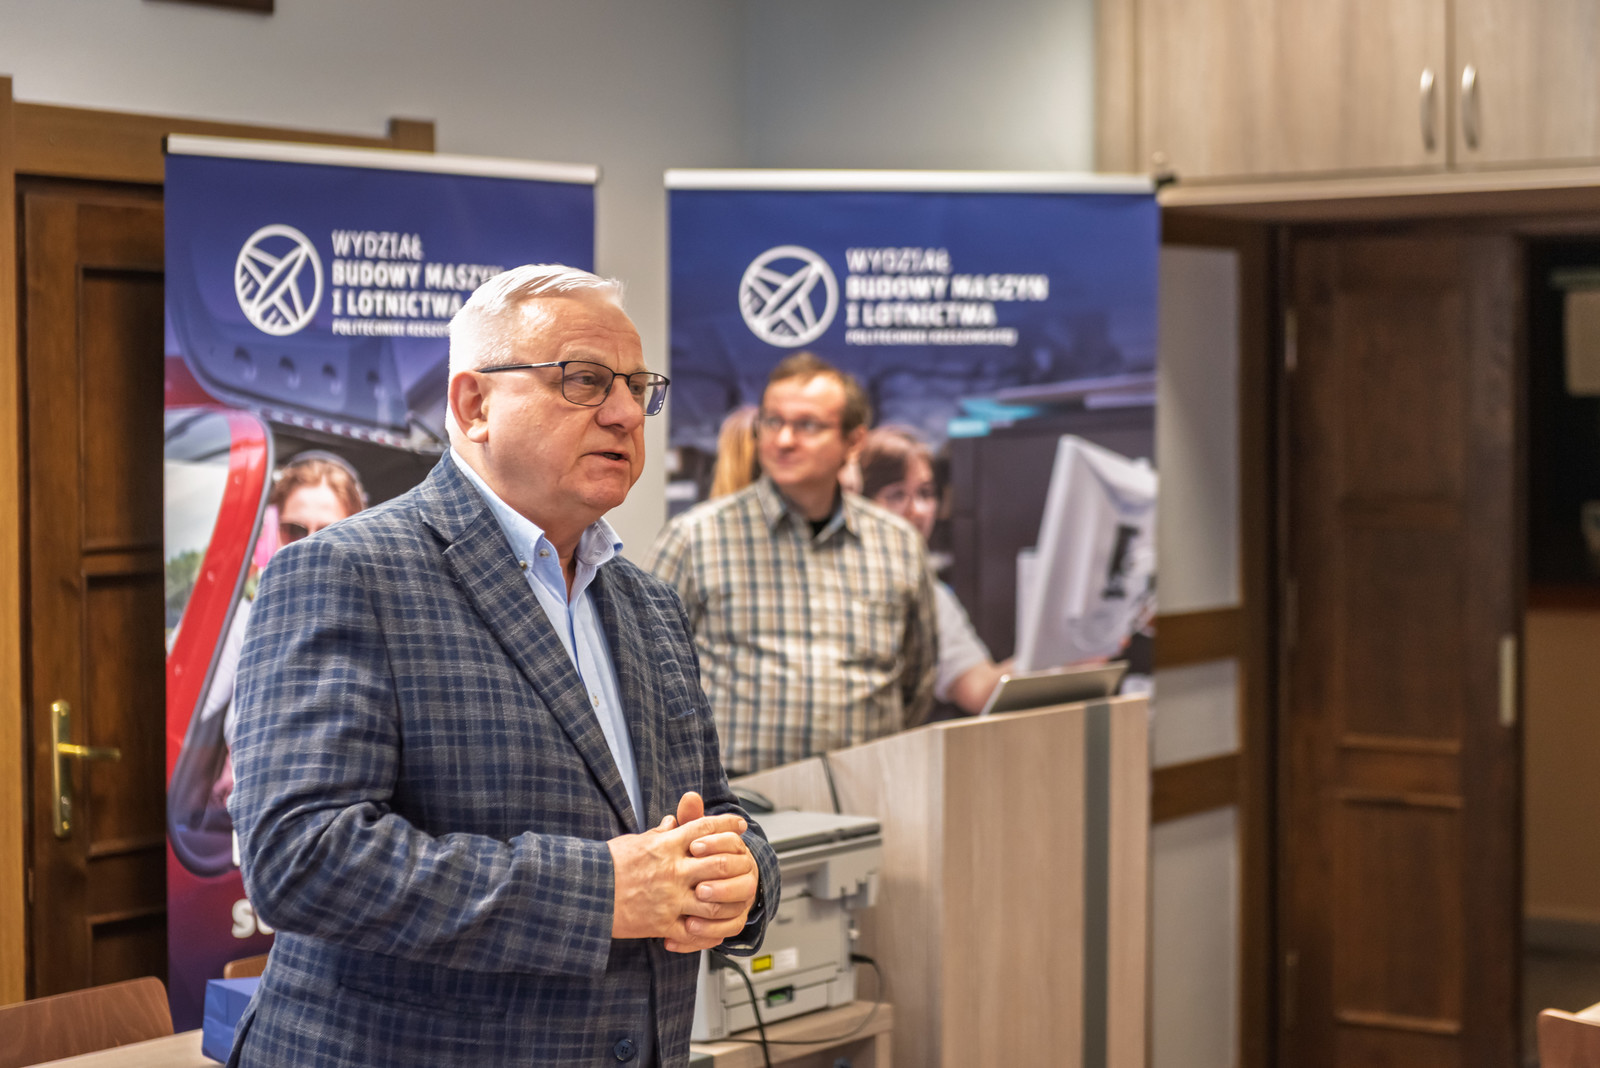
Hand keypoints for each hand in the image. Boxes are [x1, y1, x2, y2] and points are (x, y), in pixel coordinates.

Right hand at [608, 796, 752, 948]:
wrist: (585, 893)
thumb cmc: (607, 865)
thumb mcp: (636, 841)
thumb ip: (660, 833)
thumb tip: (674, 822)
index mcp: (666, 845)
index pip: (705, 828)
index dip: (727, 825)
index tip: (740, 825)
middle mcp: (672, 870)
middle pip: (719, 864)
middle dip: (737, 865)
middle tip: (747, 865)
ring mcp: (669, 899)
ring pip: (714, 901)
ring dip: (728, 901)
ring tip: (736, 900)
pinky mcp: (662, 924)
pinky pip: (694, 932)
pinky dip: (708, 933)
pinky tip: (714, 930)